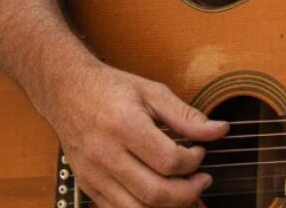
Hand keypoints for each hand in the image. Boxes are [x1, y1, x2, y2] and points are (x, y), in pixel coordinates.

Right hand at [38, 59, 228, 206]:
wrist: (66, 91)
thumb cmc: (110, 89)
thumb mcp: (152, 92)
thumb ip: (186, 115)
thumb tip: (219, 131)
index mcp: (124, 126)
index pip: (168, 160)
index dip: (194, 161)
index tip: (199, 151)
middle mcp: (105, 154)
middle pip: (155, 193)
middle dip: (188, 192)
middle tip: (201, 179)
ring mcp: (94, 174)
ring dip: (168, 206)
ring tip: (183, 190)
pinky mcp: (88, 186)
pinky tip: (159, 194)